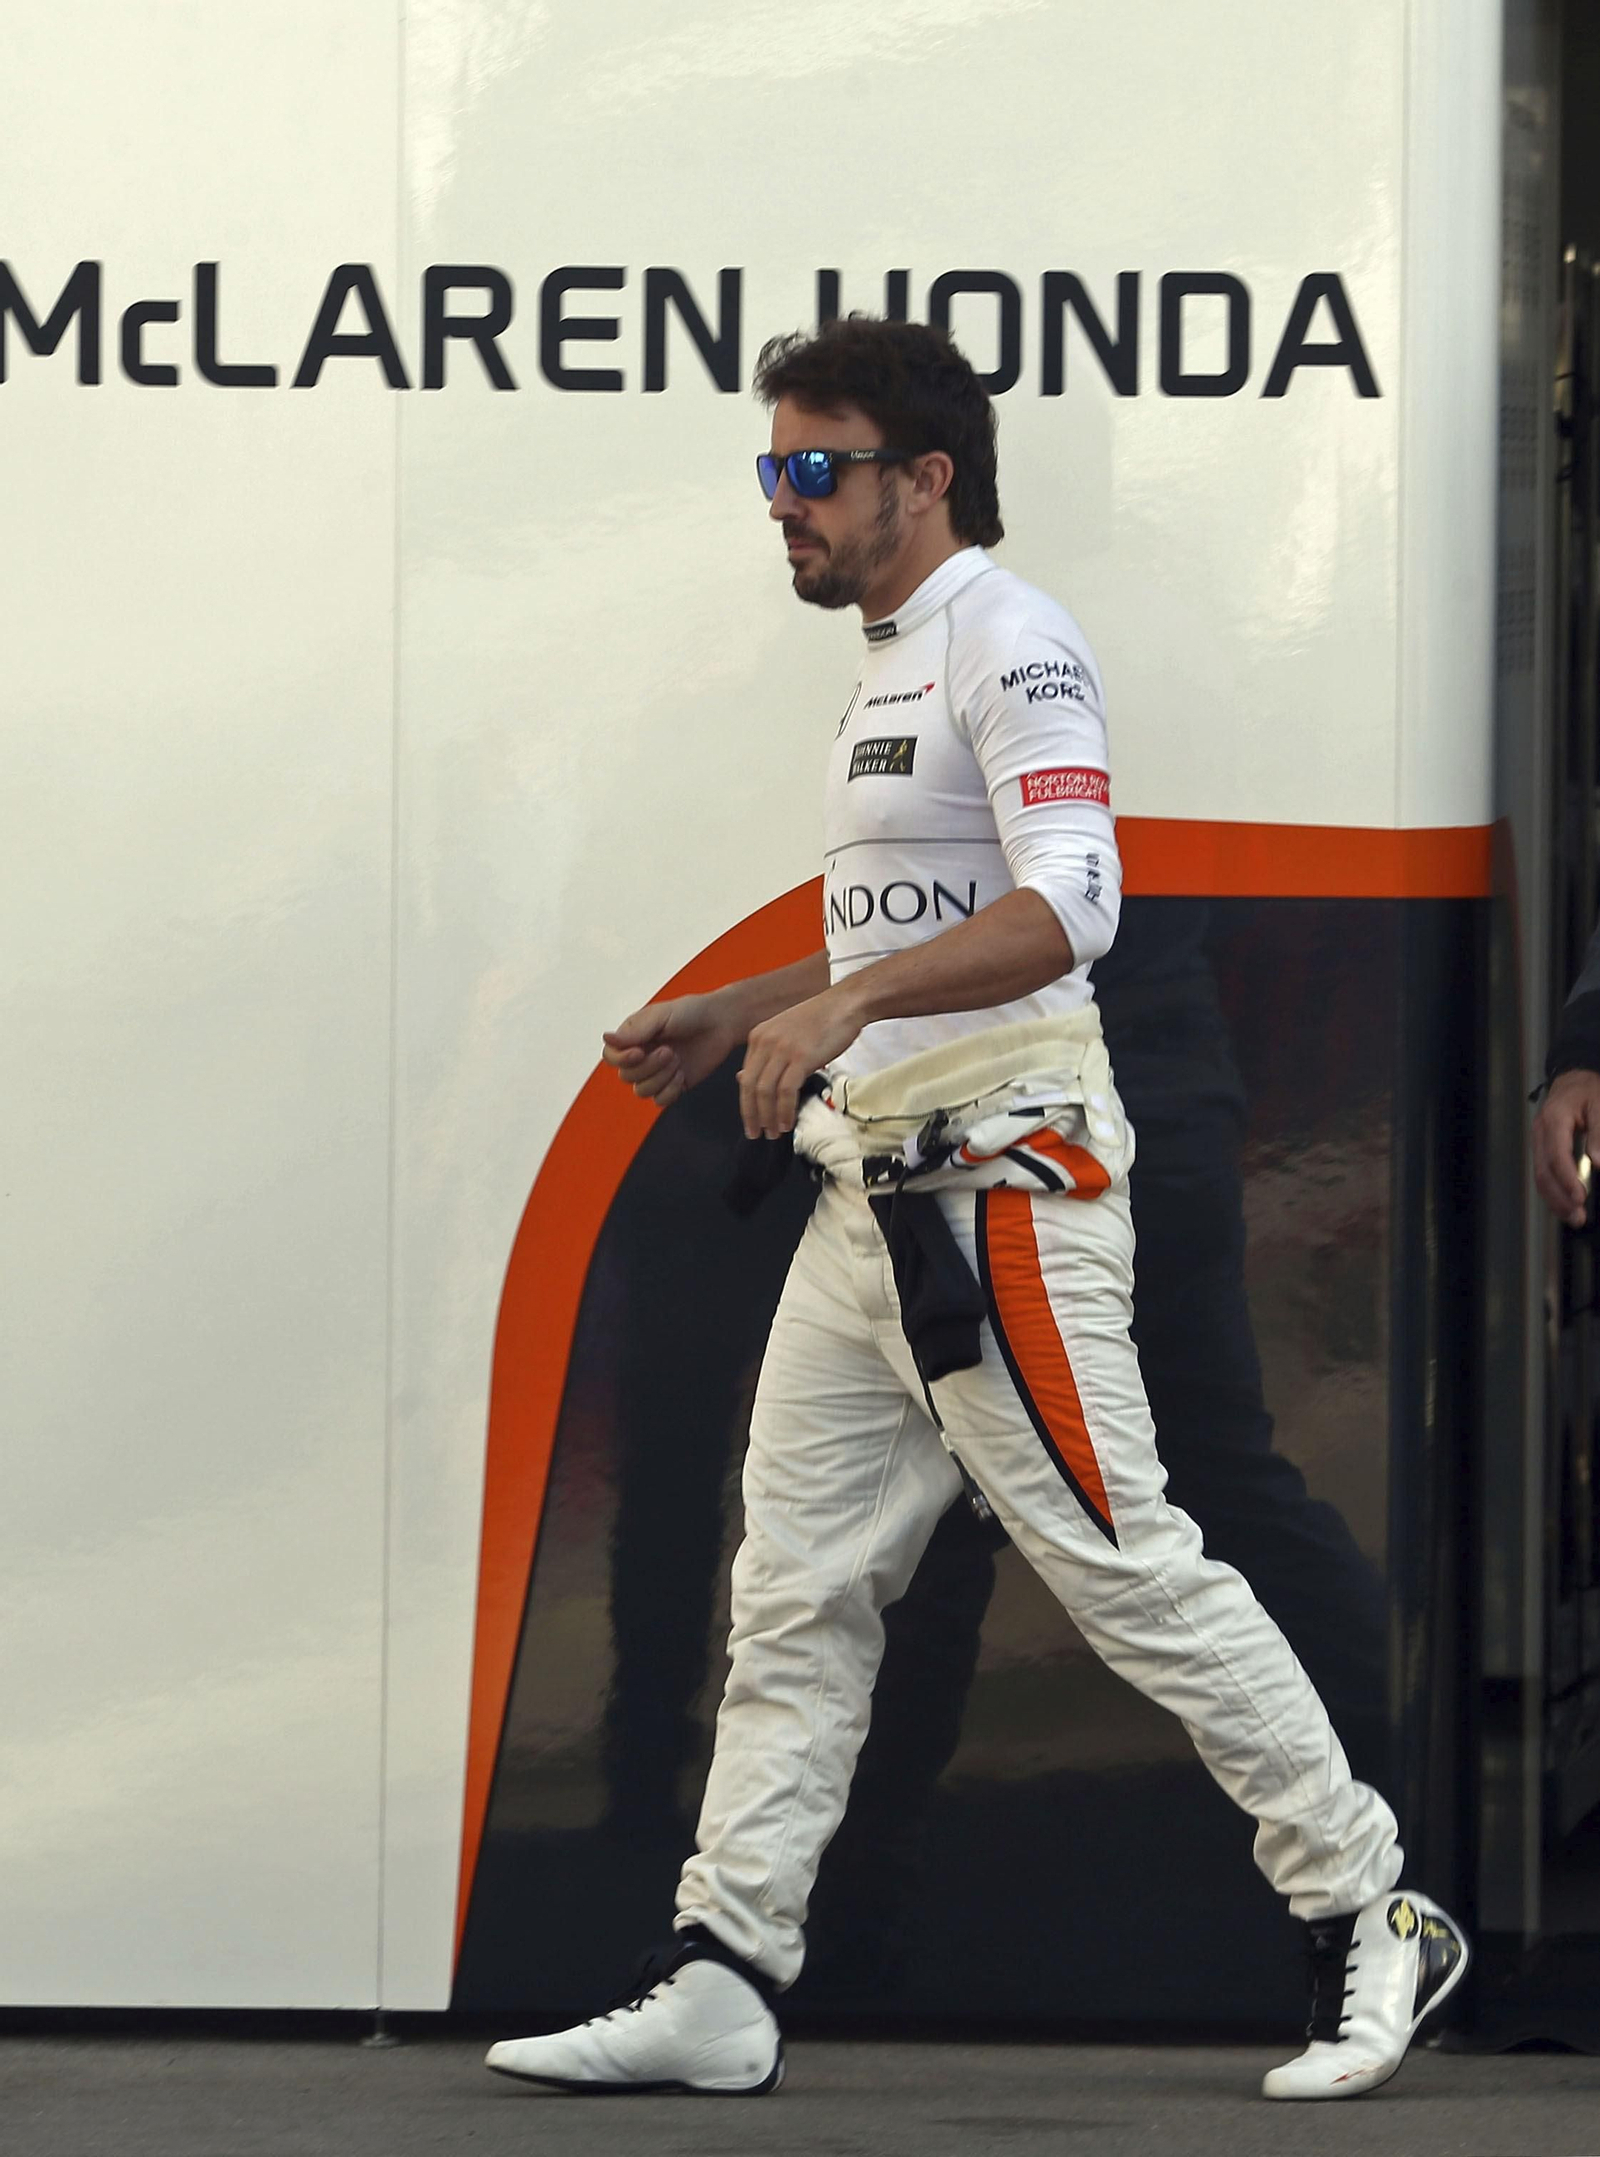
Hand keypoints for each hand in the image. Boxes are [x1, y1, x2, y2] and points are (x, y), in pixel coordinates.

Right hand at [602, 992, 742, 1109]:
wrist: (721, 1023)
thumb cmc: (691, 1012)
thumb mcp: (661, 1015)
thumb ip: (635, 1031)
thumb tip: (606, 1038)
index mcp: (633, 1037)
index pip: (610, 1056)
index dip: (621, 1059)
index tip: (640, 1051)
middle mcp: (641, 1056)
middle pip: (626, 1076)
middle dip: (649, 1066)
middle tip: (670, 1051)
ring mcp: (657, 1073)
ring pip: (641, 1091)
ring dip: (660, 1078)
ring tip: (677, 1060)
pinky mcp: (673, 1085)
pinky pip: (660, 1101)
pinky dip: (670, 1090)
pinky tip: (682, 1074)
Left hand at [739, 988, 864, 1138]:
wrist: (845, 1004)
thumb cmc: (821, 1020)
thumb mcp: (786, 1035)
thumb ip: (767, 1055)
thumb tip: (745, 1079)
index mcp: (758, 1036)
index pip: (745, 1077)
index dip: (746, 1103)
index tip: (752, 1120)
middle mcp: (765, 1042)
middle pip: (750, 1087)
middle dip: (752, 1115)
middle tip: (756, 1133)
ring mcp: (782, 1049)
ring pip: (765, 1092)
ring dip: (768, 1117)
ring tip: (774, 1132)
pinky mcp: (800, 1057)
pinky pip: (785, 1091)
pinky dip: (784, 1111)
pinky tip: (788, 1122)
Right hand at [1533, 1069, 1599, 1226]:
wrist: (1573, 1079)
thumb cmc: (1588, 1090)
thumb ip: (1599, 1132)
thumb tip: (1598, 1161)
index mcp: (1553, 1120)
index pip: (1556, 1156)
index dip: (1567, 1179)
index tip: (1581, 1197)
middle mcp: (1541, 1133)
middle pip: (1543, 1172)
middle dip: (1559, 1198)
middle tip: (1578, 1216)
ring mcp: (1539, 1143)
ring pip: (1541, 1177)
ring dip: (1556, 1201)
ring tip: (1574, 1218)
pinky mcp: (1543, 1150)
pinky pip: (1545, 1174)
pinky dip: (1554, 1193)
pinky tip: (1566, 1206)